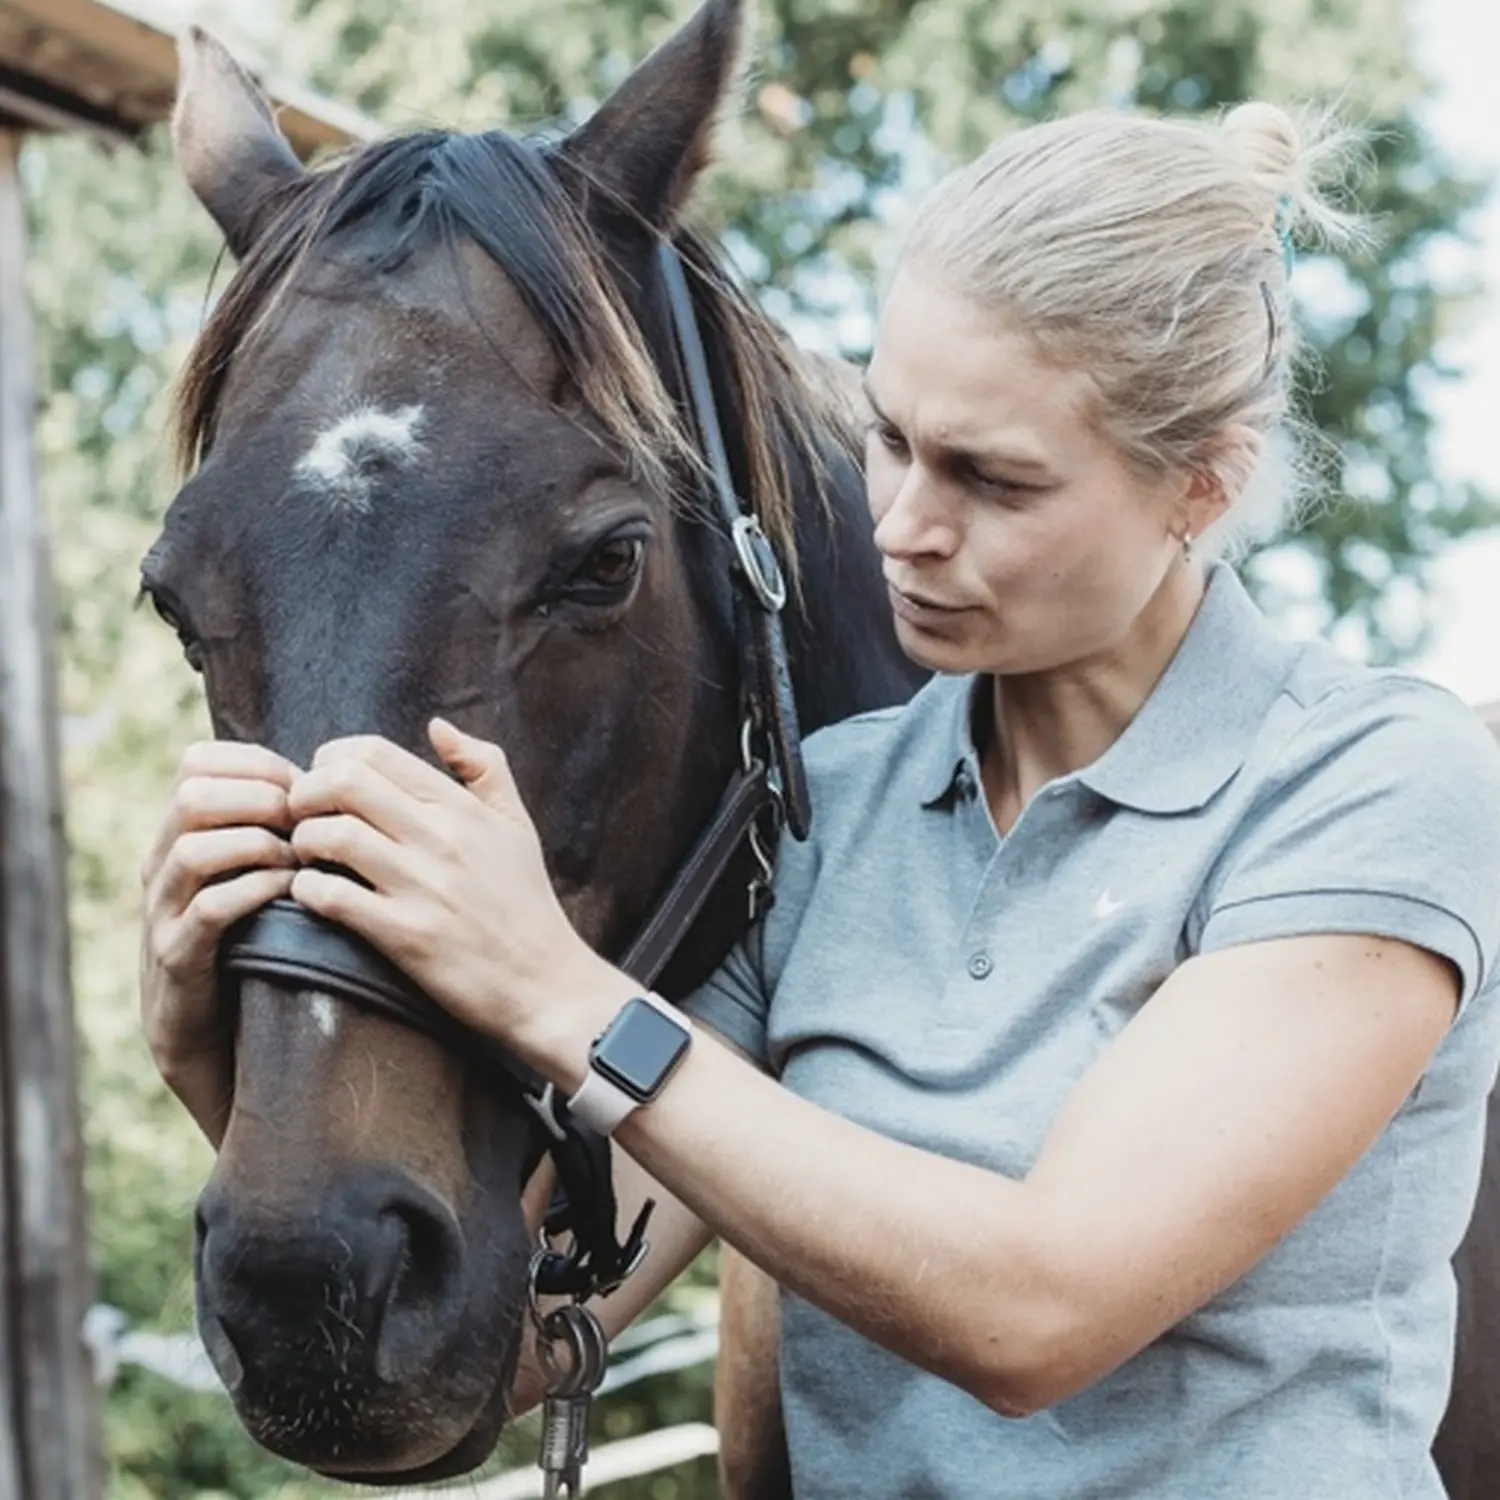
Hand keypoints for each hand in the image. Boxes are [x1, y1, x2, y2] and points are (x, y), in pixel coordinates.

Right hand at [139, 741, 298, 1142]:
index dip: (255, 762)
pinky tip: (291, 892)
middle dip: (257, 796)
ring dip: (257, 844)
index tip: (303, 781)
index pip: (196, 762)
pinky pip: (208, 911)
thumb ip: (276, 824)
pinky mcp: (178, 960)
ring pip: (192, 850)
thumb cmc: (256, 939)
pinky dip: (253, 892)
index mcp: (181, 834)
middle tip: (305, 816)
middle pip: (189, 795)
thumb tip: (329, 777)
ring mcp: (164, 913)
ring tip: (300, 855)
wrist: (219, 1036)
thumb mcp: (260, 870)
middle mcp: (162, 866)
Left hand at [286, 721, 614, 1056]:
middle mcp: (442, 838)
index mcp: (461, 807)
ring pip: (332, 835)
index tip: (324, 785)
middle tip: (301, 817)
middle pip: (344, 783)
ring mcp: (423, 886)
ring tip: (308, 858)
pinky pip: (333, 897)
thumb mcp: (517, 824)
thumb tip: (438, 725)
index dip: (330, 760)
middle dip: (305, 793)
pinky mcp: (406, 935)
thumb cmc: (526, 903)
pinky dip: (307, 891)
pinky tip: (313, 895)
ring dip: (302, 842)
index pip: (374, 753)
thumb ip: (484, 768)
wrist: (546, 983)